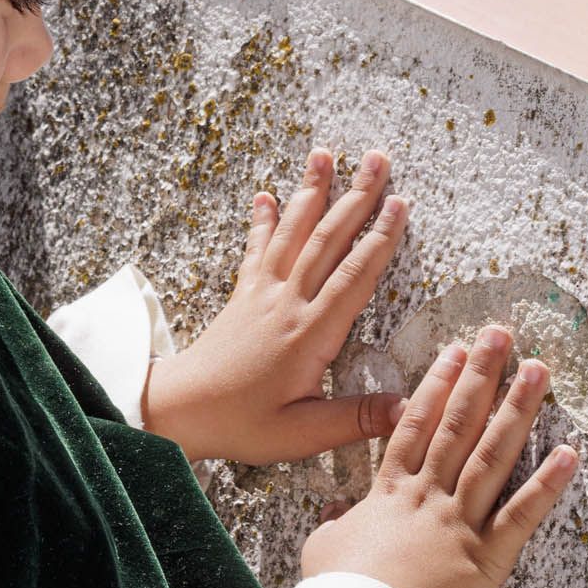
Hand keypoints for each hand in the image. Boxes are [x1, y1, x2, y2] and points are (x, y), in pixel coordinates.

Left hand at [146, 151, 409, 465]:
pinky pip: (256, 248)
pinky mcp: (243, 295)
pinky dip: (263, 220)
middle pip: (328, 239)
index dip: (380, 239)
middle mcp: (287, 302)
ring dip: (311, 191)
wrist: (181, 409)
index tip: (400, 205)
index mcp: (309, 333)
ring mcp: (262, 293)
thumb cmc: (241, 423)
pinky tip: (265, 195)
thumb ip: (354, 418)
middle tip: (378, 159)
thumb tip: (406, 406)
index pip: (354, 276)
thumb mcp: (302, 432)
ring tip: (325, 154)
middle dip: (356, 197)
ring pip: (292, 232)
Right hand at [297, 326, 577, 587]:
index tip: (455, 351)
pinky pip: (522, 514)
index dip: (438, 385)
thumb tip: (334, 517)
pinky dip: (548, 484)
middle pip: (459, 426)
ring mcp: (459, 522)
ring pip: (493, 455)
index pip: (417, 425)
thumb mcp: (322, 550)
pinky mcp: (487, 556)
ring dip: (518, 410)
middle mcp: (428, 496)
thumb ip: (334, 527)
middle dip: (481, 377)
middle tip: (501, 336)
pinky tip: (570, 453)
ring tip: (538, 371)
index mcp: (390, 492)